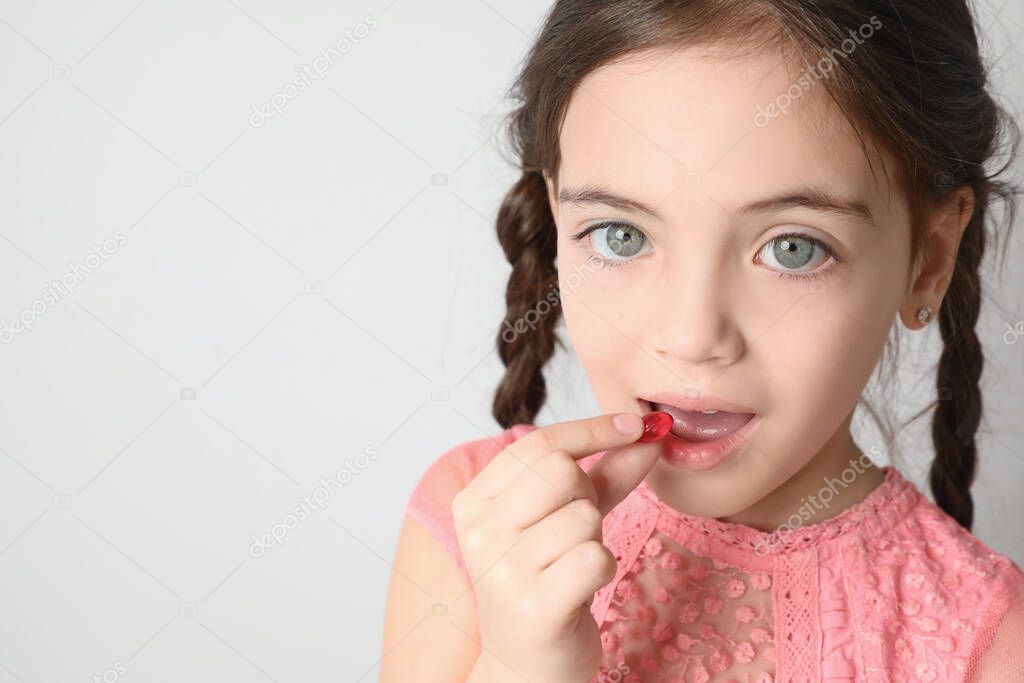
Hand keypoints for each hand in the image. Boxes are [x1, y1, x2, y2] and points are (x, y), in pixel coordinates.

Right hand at [452, 412, 665, 682]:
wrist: (526, 666)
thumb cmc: (545, 583)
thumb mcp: (567, 519)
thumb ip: (604, 474)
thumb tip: (649, 434)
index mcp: (474, 502)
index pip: (537, 443)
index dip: (592, 430)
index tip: (636, 425)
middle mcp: (480, 532)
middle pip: (560, 472)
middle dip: (586, 497)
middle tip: (576, 530)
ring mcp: (502, 570)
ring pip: (583, 517)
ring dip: (594, 539)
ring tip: (571, 565)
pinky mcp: (533, 607)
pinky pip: (594, 558)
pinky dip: (602, 569)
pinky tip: (581, 588)